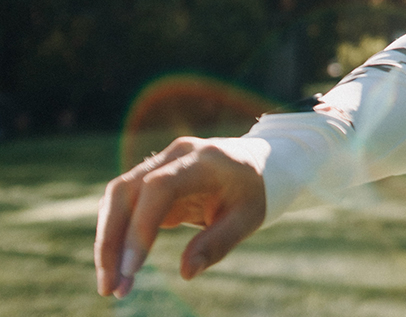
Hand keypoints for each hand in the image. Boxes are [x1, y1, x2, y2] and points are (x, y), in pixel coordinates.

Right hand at [94, 136, 266, 298]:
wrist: (260, 163)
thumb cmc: (255, 191)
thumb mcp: (248, 218)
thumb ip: (218, 242)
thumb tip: (186, 272)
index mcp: (203, 159)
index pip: (159, 187)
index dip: (140, 228)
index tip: (131, 270)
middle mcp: (176, 155)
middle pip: (126, 190)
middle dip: (111, 240)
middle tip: (110, 288)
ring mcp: (161, 162)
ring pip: (116, 196)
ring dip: (107, 241)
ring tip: (111, 285)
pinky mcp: (152, 178)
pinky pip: (122, 203)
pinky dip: (115, 234)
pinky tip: (118, 267)